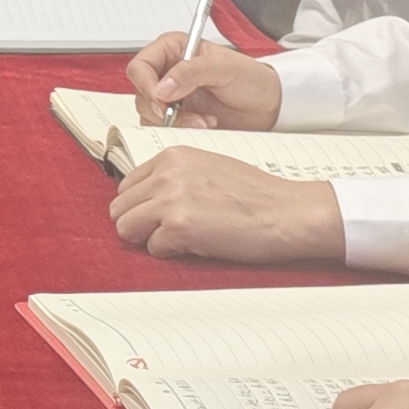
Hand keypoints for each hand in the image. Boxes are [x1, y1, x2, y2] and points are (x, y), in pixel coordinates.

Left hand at [107, 145, 346, 263]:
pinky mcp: (179, 227)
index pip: (127, 184)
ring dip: (149, 239)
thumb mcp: (209, 167)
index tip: (156, 215)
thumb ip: (175, 177)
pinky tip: (198, 244)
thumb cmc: (257, 194)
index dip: (140, 205)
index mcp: (173, 155)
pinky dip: (171, 252)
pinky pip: (153, 248)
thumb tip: (147, 198)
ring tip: (179, 238)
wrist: (288, 211)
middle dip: (138, 224)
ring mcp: (170, 199)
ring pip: (126, 228)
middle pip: (119, 207)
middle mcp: (167, 173)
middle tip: (165, 232)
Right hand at [127, 30, 279, 128]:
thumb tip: (162, 87)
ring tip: (202, 120)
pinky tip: (204, 125)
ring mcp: (172, 96)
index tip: (162, 102)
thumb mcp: (224, 68)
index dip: (146, 86)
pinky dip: (181, 131)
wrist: (268, 106)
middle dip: (162, 109)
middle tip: (187, 116)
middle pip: (141, 93)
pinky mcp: (178, 117)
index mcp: (172, 49)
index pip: (140, 66)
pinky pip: (163, 128)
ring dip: (174, 122)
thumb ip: (191, 72)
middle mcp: (167, 72)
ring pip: (149, 114)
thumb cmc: (251, 79)